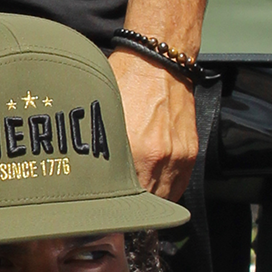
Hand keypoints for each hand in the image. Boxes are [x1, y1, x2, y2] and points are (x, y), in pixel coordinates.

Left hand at [109, 50, 200, 202]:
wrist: (159, 61)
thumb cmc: (125, 80)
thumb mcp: (100, 112)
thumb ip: (96, 145)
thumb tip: (81, 169)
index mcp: (134, 149)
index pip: (122, 197)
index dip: (110, 207)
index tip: (100, 210)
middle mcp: (159, 156)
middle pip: (143, 203)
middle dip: (129, 207)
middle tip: (113, 208)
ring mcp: (178, 156)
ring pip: (163, 198)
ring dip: (148, 202)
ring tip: (132, 201)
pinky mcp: (190, 152)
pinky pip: (179, 186)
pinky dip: (165, 191)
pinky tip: (151, 188)